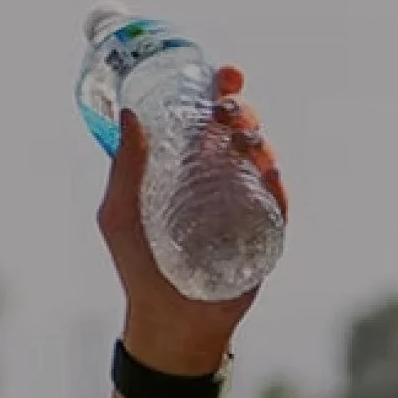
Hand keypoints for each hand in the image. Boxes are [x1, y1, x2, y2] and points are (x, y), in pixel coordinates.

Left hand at [103, 64, 285, 374]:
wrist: (166, 323)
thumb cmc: (139, 267)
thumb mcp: (120, 214)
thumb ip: (124, 168)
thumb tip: (128, 113)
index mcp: (188, 165)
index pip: (209, 117)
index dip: (220, 90)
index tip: (223, 74)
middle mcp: (220, 178)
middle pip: (239, 130)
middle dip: (239, 109)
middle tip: (227, 107)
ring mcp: (245, 203)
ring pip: (261, 157)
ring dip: (256, 140)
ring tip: (240, 140)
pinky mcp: (264, 233)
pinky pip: (277, 200)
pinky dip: (274, 183)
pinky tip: (266, 173)